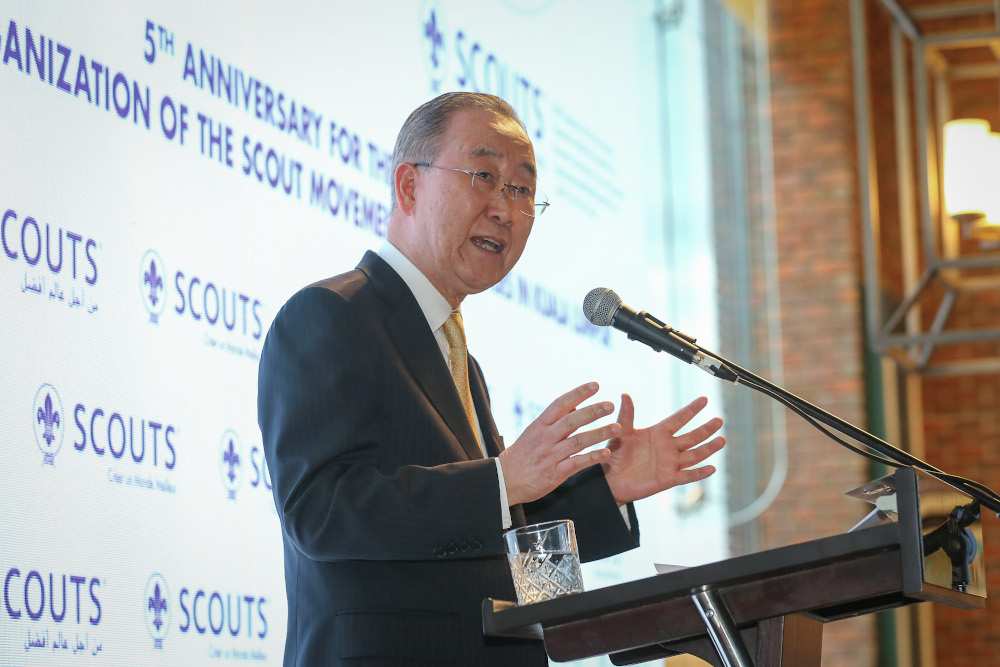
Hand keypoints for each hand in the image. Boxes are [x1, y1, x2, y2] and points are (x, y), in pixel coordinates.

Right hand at [499, 382, 620, 506]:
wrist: (503, 481)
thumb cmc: (521, 455)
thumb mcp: (533, 433)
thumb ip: (554, 421)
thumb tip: (575, 406)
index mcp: (539, 425)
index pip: (560, 404)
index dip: (578, 393)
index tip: (595, 385)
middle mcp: (545, 438)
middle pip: (572, 421)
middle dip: (593, 411)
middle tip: (610, 404)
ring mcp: (550, 456)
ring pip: (578, 441)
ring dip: (599, 433)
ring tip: (617, 428)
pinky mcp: (554, 474)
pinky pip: (577, 463)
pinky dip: (592, 458)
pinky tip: (606, 453)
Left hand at [602, 394, 724, 504]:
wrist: (610, 479)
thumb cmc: (615, 454)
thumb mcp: (621, 432)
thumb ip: (626, 415)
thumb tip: (625, 394)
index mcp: (658, 433)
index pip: (679, 419)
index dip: (691, 410)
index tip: (704, 399)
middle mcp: (668, 447)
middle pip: (692, 437)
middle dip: (706, 429)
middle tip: (719, 420)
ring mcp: (670, 463)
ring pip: (694, 455)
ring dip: (708, 448)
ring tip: (721, 440)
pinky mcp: (668, 479)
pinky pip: (687, 475)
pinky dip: (699, 473)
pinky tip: (712, 468)